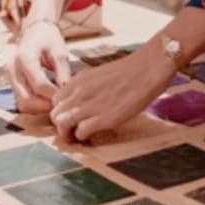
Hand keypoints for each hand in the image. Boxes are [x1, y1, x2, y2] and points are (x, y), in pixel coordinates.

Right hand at [6, 20, 70, 113]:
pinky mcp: (11, 83)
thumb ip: (63, 72)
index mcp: (24, 57)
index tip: (67, 98)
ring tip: (55, 103)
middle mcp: (12, 69)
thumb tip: (66, 95)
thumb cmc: (48, 39)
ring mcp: (9, 77)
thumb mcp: (60, 51)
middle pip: (26, 99)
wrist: (34, 32)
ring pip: (22, 104)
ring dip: (39, 108)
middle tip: (61, 105)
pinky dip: (34, 105)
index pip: (39, 85)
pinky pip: (21, 101)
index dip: (54, 95)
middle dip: (45, 106)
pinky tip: (47, 100)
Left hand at [50, 41, 176, 140]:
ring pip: (62, 124)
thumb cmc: (129, 71)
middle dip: (62, 125)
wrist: (149, 67)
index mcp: (78, 80)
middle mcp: (80, 92)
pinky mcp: (105, 118)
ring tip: (80, 135)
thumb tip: (79, 103)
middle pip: (55, 114)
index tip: (71, 116)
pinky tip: (94, 133)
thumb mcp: (99, 75)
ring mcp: (91, 105)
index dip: (62, 111)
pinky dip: (84, 136)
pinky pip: (81, 132)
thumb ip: (85, 88)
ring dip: (69, 133)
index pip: (55, 101)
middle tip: (74, 130)